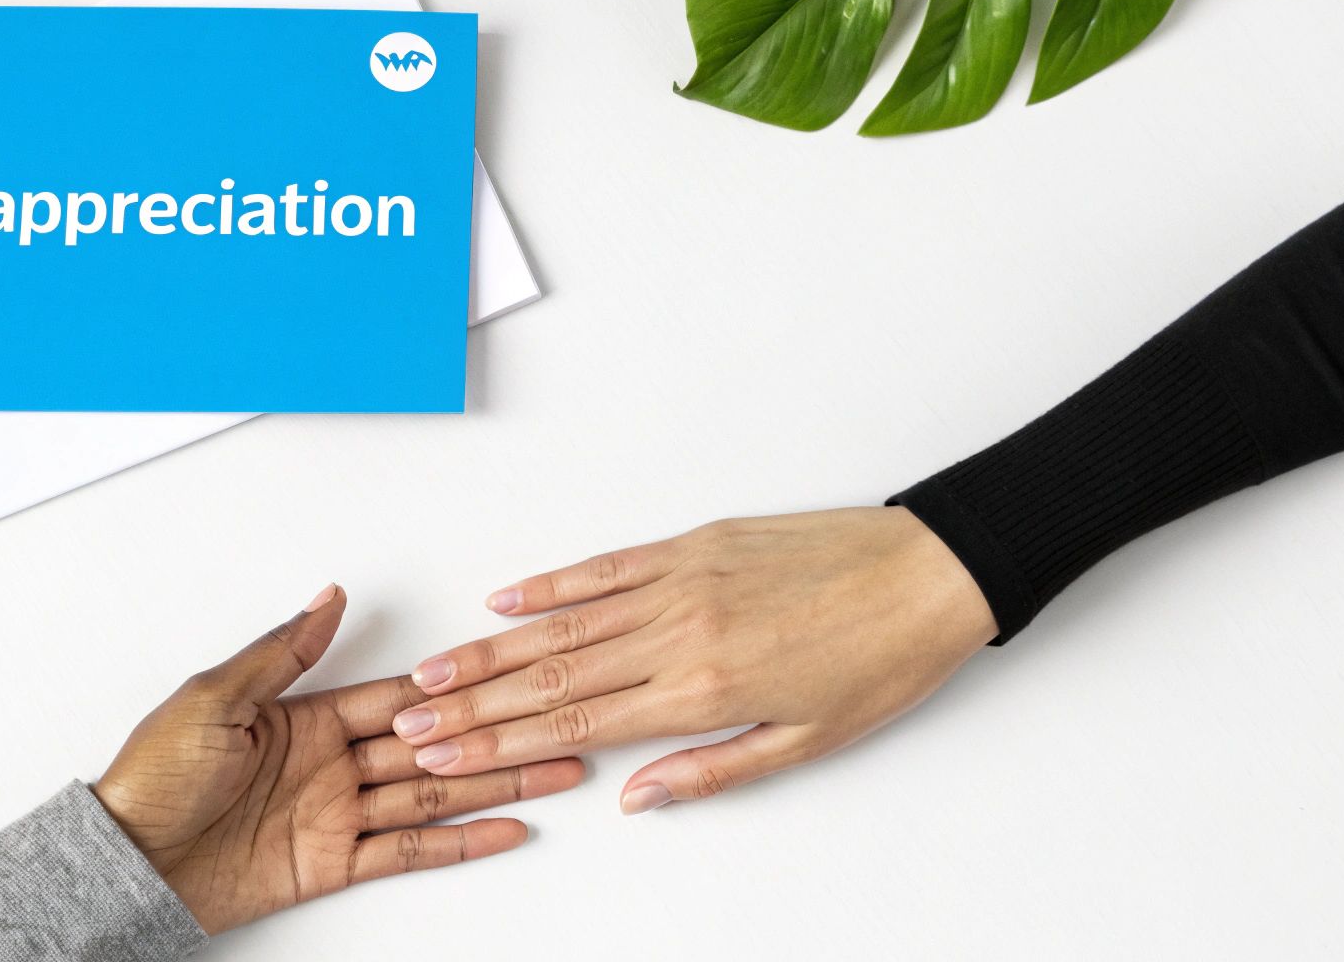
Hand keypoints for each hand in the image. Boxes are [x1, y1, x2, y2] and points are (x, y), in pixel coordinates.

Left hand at [92, 584, 583, 933]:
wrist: (127, 860)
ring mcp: (336, 814)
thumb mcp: (215, 697)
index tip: (504, 672)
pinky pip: (409, 849)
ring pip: (436, 793)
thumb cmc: (154, 776)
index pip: (397, 696)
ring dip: (497, 783)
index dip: (453, 688)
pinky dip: (460, 841)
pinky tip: (506, 827)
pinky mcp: (332, 863)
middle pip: (432, 743)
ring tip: (556, 770)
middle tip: (556, 723)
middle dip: (495, 733)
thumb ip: (283, 654)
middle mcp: (330, 763)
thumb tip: (326, 598)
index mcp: (305, 717)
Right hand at [392, 508, 995, 812]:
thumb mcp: (804, 743)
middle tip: (413, 720)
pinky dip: (553, 581)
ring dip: (492, 648)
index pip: (578, 724)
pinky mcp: (695, 543)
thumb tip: (634, 799)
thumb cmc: (879, 663)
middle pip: (553, 675)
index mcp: (703, 690)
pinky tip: (508, 596)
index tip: (448, 755)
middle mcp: (677, 632)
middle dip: (475, 704)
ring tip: (437, 669)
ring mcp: (681, 580)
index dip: (502, 743)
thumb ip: (709, 771)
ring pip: (565, 621)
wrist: (930, 573)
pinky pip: (607, 564)